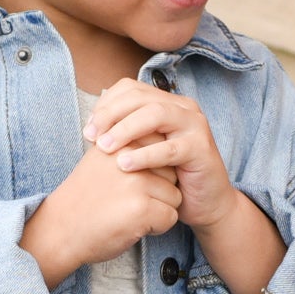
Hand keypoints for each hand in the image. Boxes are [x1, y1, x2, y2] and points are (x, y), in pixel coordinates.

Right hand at [19, 135, 179, 287]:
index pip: (160, 149)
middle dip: (158, 191)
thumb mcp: (102, 160)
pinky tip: (132, 226)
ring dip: (158, 210)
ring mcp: (136, 182)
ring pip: (174, 196)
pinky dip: (157, 228)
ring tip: (128, 213)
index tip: (127, 184)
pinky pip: (171, 217)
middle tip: (126, 201)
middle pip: (172, 172)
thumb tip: (164, 137)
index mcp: (120, 140)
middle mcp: (129, 156)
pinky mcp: (142, 207)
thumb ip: (129, 147)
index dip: (151, 172)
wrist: (60, 230)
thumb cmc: (85, 198)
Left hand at [86, 78, 287, 293]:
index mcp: (167, 103)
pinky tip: (125, 165)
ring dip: (125, 130)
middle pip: (141, 98)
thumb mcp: (143, 151)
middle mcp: (183, 108)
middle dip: (111, 115)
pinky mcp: (202, 149)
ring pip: (156, 115)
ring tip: (104, 147)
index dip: (106, 105)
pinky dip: (145, 155)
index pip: (131, 89)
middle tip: (91, 135)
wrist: (205, 204)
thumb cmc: (169, 179)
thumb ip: (125, 134)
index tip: (88, 128)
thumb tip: (92, 123)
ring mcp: (195, 126)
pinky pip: (170, 148)